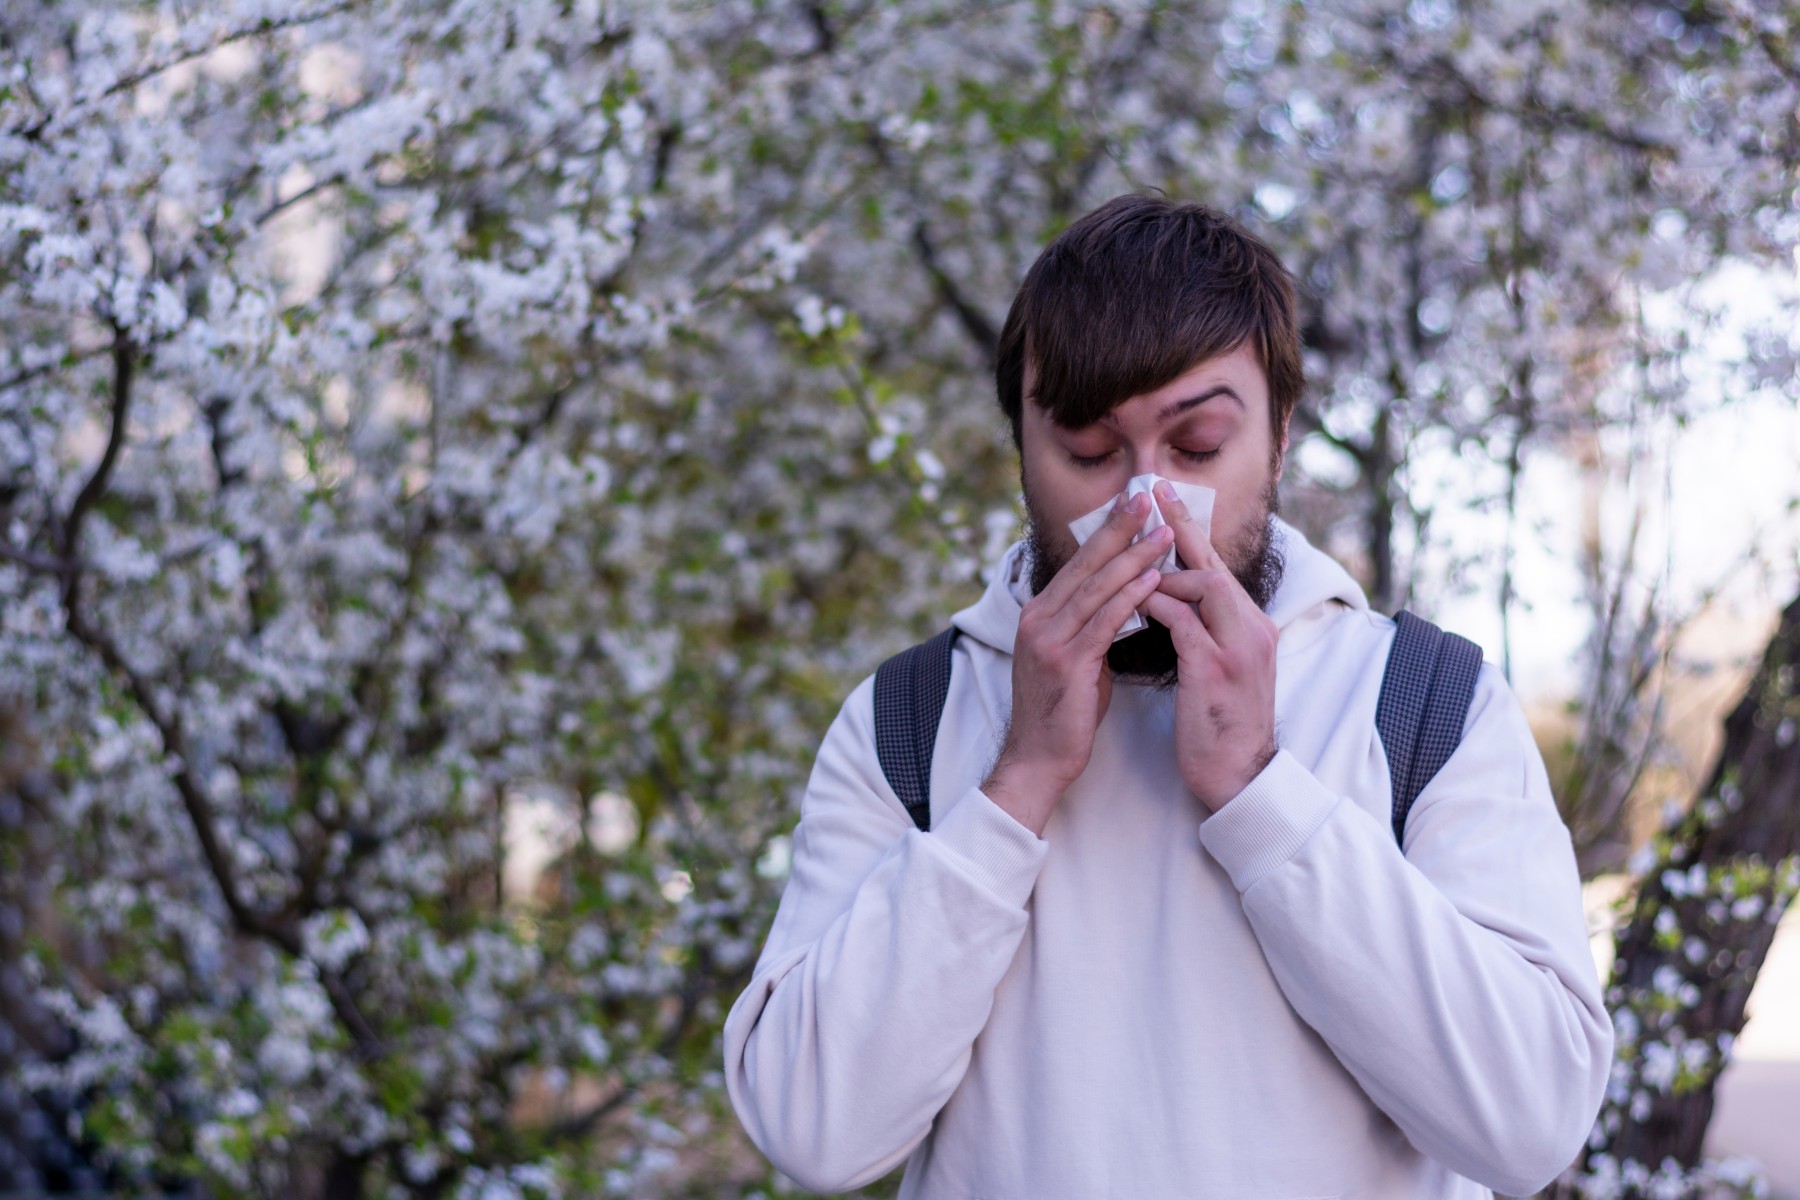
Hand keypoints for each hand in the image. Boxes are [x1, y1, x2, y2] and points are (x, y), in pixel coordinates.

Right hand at [983, 492, 1169, 834]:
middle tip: (1147, 499)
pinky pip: (1103, 622)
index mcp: (1040, 613)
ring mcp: (1049, 639)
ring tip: (1163, 534)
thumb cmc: (1064, 711)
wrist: (1039, 758)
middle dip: (1119, 530)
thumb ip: (1094, 625)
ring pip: (1097, 588)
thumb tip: (1125, 600)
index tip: (1133, 505)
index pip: (1079, 563)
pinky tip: (1152, 580)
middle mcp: (1039, 619)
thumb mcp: (1077, 657)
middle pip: (1086, 565)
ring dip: (1133, 558)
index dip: (1107, 532)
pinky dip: (1129, 597)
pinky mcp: (1066, 662)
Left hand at [1138, 480, 1279, 812]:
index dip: (1191, 531)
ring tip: (1132, 563)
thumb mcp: (1220, 667)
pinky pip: (1182, 621)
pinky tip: (1134, 599)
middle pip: (1213, 564)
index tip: (1166, 498)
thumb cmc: (1221, 723)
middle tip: (1150, 492)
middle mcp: (1252, 628)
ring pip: (1201, 585)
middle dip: (1180, 526)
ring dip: (1162, 572)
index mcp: (1252, 625)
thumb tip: (1175, 599)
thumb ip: (1206, 630)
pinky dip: (1156, 605)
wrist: (1238, 774)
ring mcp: (1237, 647)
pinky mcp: (1215, 669)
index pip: (1219, 567)